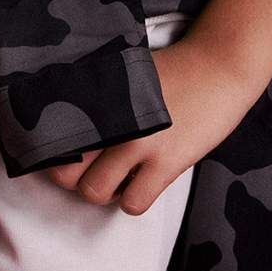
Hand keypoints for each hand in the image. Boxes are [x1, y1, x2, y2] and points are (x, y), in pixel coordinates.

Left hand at [42, 34, 271, 215]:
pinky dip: (133, 200)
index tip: (64, 152)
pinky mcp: (167, 162)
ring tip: (118, 176)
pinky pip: (133, 204)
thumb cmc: (170, 69)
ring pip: (94, 192)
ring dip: (103, 190)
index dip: (52, 152)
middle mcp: (111, 121)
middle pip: (65, 172)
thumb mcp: (122, 71)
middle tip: (92, 167)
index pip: (52, 136)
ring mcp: (138, 143)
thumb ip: (93, 92)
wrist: (219, 67)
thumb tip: (59, 111)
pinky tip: (142, 182)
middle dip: (75, 176)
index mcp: (97, 97)